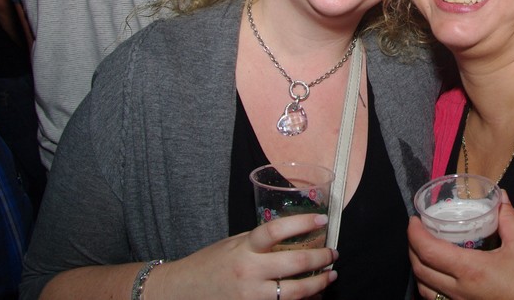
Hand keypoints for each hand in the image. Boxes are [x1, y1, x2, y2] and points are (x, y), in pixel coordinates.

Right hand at [149, 214, 336, 299]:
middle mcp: (248, 272)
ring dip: (318, 284)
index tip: (322, 220)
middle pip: (293, 263)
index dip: (302, 223)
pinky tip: (314, 296)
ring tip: (330, 276)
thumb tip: (293, 234)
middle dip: (320, 258)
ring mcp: (250, 296)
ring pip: (294, 293)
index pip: (276, 230)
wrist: (181, 292)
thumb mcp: (233, 244)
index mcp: (244, 248)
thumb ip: (259, 242)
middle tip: (333, 253)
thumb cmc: (209, 264)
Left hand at [409, 193, 513, 299]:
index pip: (428, 251)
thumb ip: (507, 216)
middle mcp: (461, 291)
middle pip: (420, 270)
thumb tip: (498, 195)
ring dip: (419, 270)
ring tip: (424, 253)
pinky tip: (439, 278)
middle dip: (412, 249)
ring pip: (426, 291)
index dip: (414, 234)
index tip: (413, 220)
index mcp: (471, 270)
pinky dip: (430, 288)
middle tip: (417, 231)